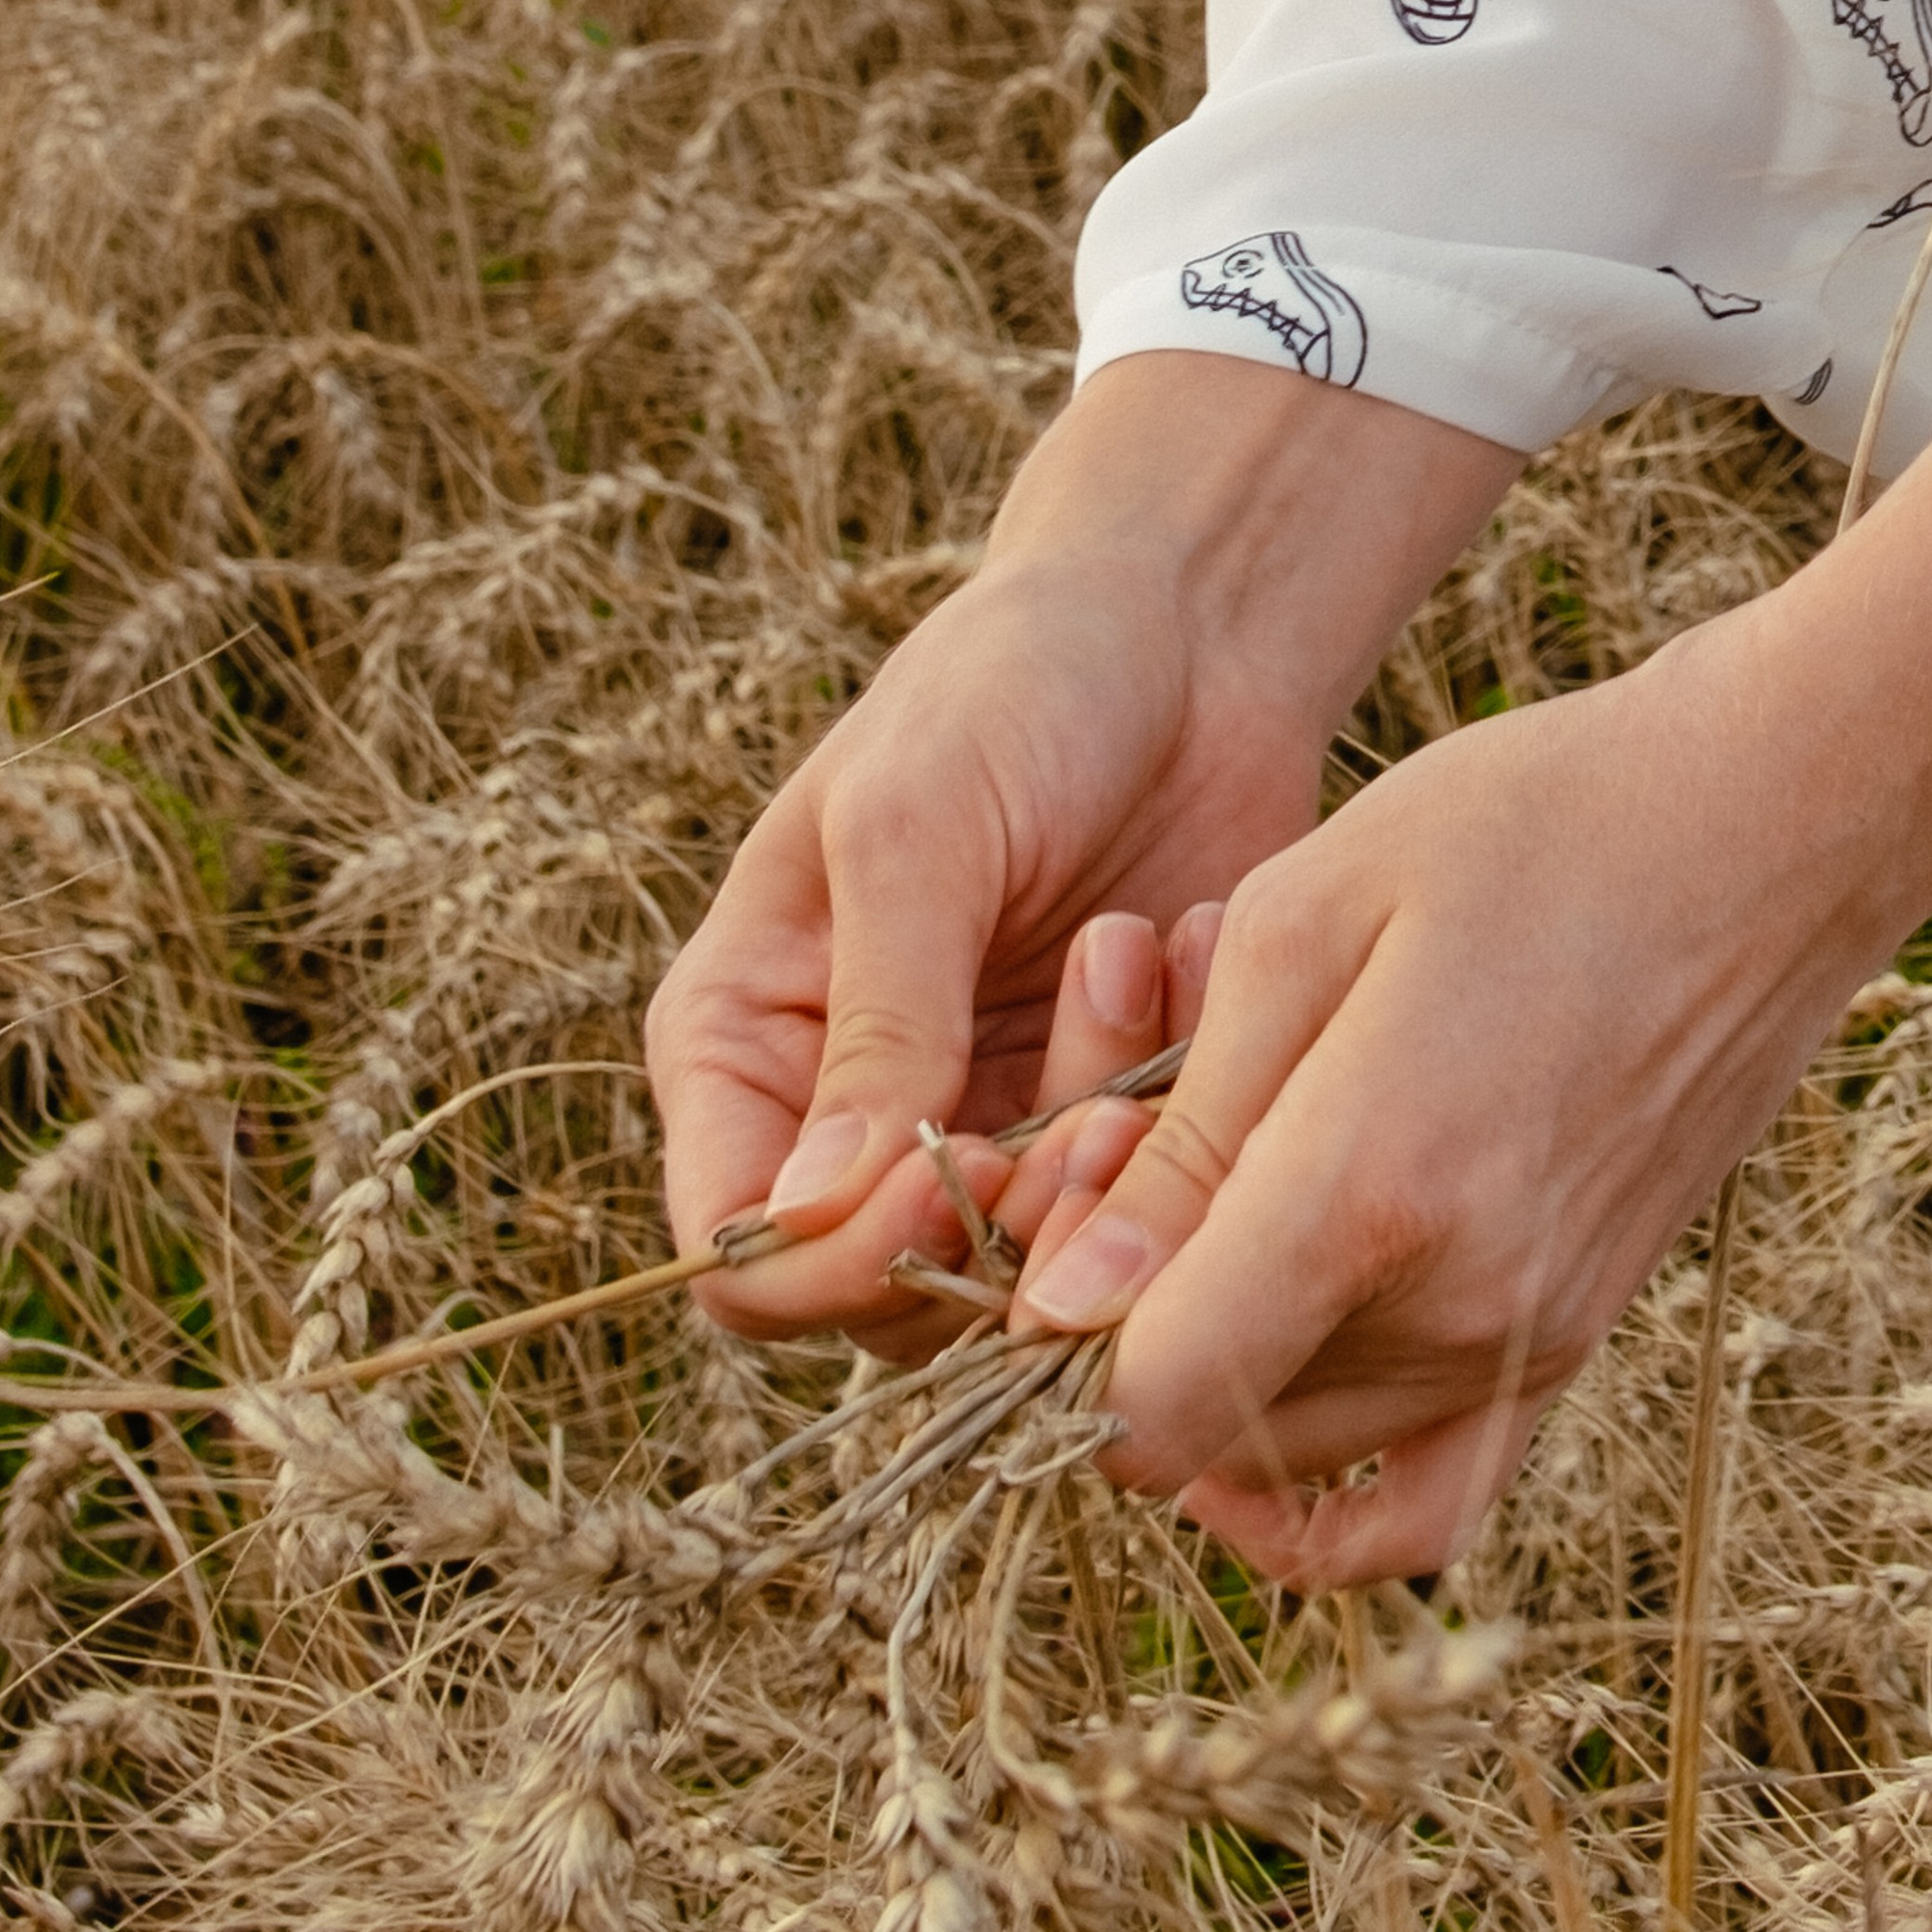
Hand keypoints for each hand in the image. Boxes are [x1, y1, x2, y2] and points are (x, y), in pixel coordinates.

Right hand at [645, 355, 1517, 1342]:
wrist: (1185, 628)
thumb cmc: (1013, 686)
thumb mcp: (917, 825)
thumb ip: (875, 1019)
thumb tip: (812, 1210)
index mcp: (748, 1047)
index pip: (743, 1258)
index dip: (836, 1265)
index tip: (952, 1178)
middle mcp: (852, 1118)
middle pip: (891, 1303)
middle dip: (1005, 1230)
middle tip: (1104, 1113)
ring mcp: (987, 1129)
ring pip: (1030, 1273)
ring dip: (1103, 1169)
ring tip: (1140, 982)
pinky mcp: (1110, 1121)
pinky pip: (1141, 1202)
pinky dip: (1179, 1109)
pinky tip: (1187, 954)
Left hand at [1009, 412, 1931, 1589]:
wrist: (1772, 827)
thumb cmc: (1524, 828)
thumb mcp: (1301, 927)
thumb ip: (1176, 1142)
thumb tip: (1060, 1314)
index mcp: (1373, 1195)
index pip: (1150, 1408)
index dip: (1056, 1350)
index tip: (1055, 1228)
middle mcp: (1461, 1310)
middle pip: (1212, 1438)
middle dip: (1127, 1340)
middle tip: (1124, 1175)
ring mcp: (1534, 1341)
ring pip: (1303, 1460)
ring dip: (1223, 1373)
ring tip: (1219, 1212)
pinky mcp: (1580, 1338)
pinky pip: (1436, 1499)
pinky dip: (1337, 1488)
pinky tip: (1282, 1379)